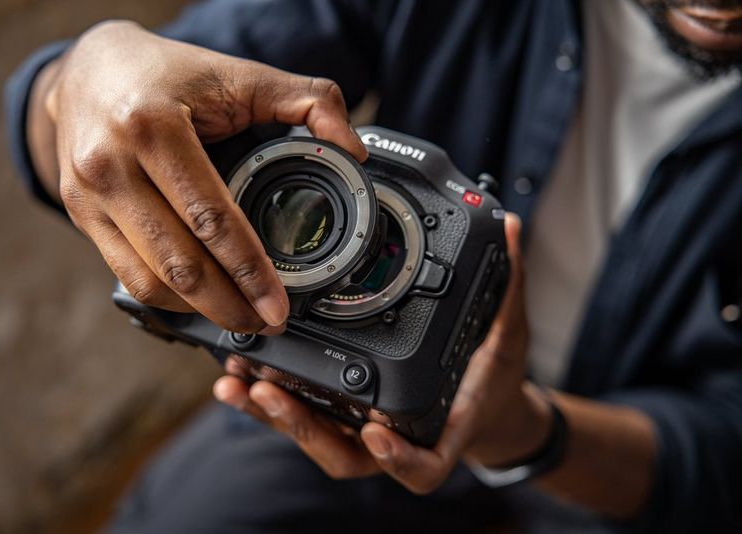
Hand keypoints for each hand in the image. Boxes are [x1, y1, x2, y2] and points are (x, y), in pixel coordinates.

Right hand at [31, 20, 367, 333]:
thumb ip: (307, 101)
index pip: (210, 216)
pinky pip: (127, 276)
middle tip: (268, 322)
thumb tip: (354, 149)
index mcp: (152, 126)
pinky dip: (169, 299)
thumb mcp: (239, 74)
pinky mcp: (81, 216)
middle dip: (229, 305)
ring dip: (200, 311)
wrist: (88, 69)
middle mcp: (110, 164)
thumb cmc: (167, 74)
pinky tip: (201, 303)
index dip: (249, 270)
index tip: (279, 304)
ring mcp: (87, 196)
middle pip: (178, 262)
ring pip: (149, 280)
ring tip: (241, 319)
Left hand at [214, 213, 553, 490]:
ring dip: (272, 415)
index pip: (425, 463)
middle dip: (304, 428)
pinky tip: (236, 373)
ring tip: (237, 380)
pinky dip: (266, 400)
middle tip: (269, 392)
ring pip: (315, 439)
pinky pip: (302, 415)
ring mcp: (364, 430)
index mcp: (442, 427)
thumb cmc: (492, 380)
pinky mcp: (340, 415)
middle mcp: (398, 436)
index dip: (399, 457)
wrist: (482, 405)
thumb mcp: (509, 333)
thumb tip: (512, 228)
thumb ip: (507, 285)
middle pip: (348, 455)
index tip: (374, 430)